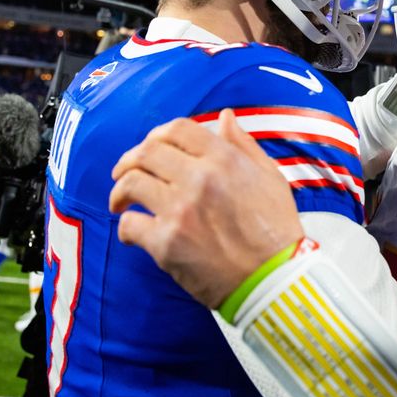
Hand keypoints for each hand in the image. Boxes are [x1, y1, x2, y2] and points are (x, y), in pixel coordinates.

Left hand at [109, 109, 302, 307]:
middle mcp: (199, 179)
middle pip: (146, 152)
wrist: (275, 279)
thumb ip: (244, 145)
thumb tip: (225, 118)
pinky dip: (126, 227)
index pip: (177, 129)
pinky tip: (132, 232)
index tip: (150, 147)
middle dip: (129, 160)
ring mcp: (180, 210)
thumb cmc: (276, 230)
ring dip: (120, 191)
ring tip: (121, 201)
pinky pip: (130, 224)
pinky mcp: (167, 243)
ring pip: (131, 183)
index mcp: (224, 159)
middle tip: (123, 173)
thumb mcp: (271, 177)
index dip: (157, 135)